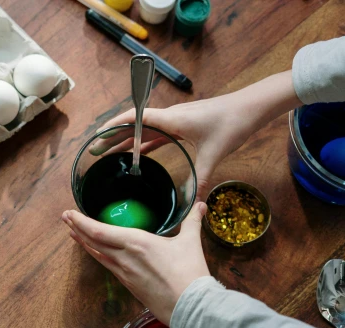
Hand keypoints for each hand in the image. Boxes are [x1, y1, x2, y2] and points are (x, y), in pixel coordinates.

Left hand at [62, 202, 209, 324]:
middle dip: (77, 228)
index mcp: (136, 243)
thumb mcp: (190, 242)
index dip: (81, 222)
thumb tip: (200, 205)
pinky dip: (96, 256)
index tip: (69, 213)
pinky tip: (94, 253)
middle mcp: (124, 257)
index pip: (100, 230)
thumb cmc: (189, 274)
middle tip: (65, 217)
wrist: (190, 308)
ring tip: (73, 233)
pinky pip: (107, 266)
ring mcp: (124, 273)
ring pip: (97, 255)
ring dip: (83, 242)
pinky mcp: (128, 285)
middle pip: (93, 241)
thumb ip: (192, 221)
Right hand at [89, 71, 300, 194]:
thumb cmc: (232, 123)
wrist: (253, 106)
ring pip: (144, 131)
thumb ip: (201, 177)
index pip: (134, 119)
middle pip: (134, 126)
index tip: (96, 137)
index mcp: (171, 119)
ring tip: (109, 153)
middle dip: (113, 137)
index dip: (113, 126)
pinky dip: (144, 143)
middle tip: (95, 151)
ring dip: (127, 141)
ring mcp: (176, 121)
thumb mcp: (214, 153)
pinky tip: (138, 154)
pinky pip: (158, 135)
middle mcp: (170, 117)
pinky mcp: (184, 125)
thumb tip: (193, 202)